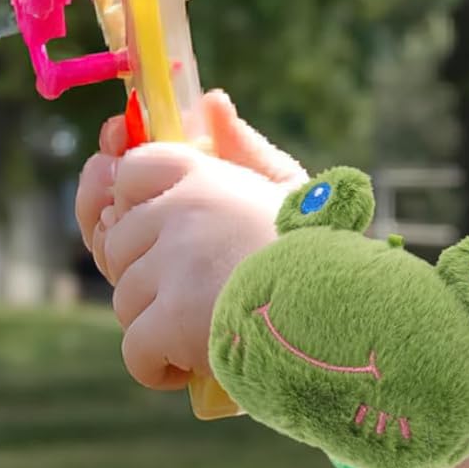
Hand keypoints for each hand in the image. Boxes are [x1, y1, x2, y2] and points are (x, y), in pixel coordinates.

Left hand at [74, 91, 310, 388]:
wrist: (347, 311)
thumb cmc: (322, 251)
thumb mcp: (289, 188)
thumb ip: (244, 148)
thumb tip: (210, 100)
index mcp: (203, 174)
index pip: (131, 172)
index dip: (138, 207)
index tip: (167, 236)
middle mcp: (179, 211)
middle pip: (121, 245)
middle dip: (149, 275)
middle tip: (201, 292)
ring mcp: (171, 265)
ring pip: (126, 300)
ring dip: (156, 323)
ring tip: (208, 328)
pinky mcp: (169, 319)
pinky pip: (135, 350)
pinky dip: (158, 367)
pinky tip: (192, 363)